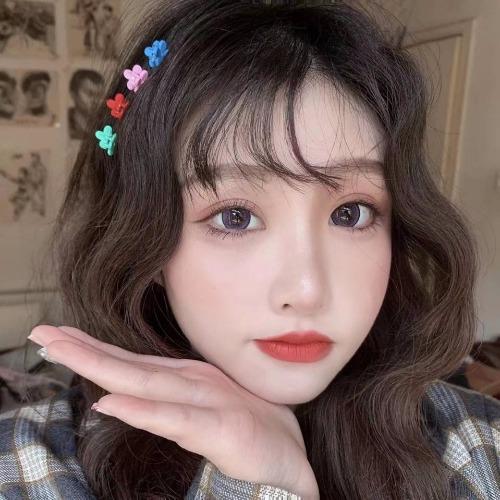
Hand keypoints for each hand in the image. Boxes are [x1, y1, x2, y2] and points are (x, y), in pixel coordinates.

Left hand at [28, 325, 318, 498]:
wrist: (291, 462)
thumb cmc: (250, 430)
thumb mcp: (205, 411)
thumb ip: (168, 402)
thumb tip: (119, 397)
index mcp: (186, 382)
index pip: (129, 364)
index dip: (93, 350)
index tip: (57, 337)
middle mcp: (192, 385)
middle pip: (128, 367)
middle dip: (84, 349)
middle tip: (42, 333)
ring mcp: (207, 404)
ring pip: (145, 384)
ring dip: (102, 366)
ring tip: (62, 351)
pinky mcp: (223, 429)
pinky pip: (176, 420)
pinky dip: (143, 411)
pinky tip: (111, 404)